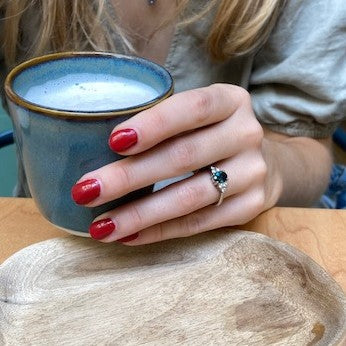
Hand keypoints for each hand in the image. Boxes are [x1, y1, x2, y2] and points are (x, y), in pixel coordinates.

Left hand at [72, 84, 272, 243]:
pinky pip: (200, 222)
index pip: (193, 108)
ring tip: (102, 226)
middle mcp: (246, 134)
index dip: (154, 124)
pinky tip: (130, 235)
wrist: (261, 163)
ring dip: (140, 213)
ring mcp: (252, 172)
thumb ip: (164, 124)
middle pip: (185, 156)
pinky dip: (161, 230)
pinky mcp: (251, 206)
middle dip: (131, 176)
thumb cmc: (213, 135)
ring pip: (190, 196)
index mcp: (231, 101)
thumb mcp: (198, 117)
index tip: (113, 142)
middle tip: (86, 191)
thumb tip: (98, 150)